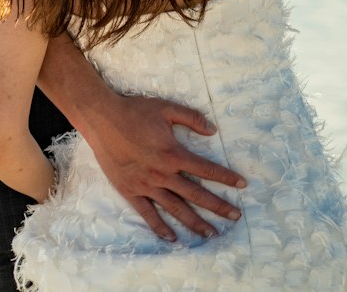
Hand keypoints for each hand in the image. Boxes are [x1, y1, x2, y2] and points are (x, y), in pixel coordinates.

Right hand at [82, 92, 245, 241]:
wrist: (103, 119)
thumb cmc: (135, 111)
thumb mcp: (166, 108)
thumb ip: (191, 118)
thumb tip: (213, 130)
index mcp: (173, 153)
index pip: (206, 169)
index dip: (226, 177)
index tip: (242, 184)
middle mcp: (163, 174)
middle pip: (196, 194)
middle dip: (218, 206)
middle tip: (235, 216)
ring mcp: (146, 185)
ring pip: (176, 208)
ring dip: (195, 222)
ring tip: (211, 233)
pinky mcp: (131, 191)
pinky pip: (148, 214)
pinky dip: (160, 227)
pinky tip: (172, 237)